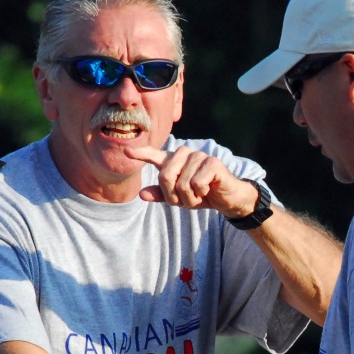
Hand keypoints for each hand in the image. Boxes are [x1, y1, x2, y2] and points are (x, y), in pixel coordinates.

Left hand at [126, 145, 258, 218]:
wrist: (227, 200)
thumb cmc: (201, 196)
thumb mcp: (179, 198)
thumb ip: (161, 195)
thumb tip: (141, 194)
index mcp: (174, 161)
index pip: (154, 156)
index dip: (141, 154)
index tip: (127, 152)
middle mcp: (185, 155)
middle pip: (165, 176)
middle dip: (175, 196)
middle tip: (187, 200)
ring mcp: (199, 156)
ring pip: (182, 183)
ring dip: (190, 198)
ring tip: (199, 195)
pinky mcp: (213, 162)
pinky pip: (196, 183)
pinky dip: (201, 194)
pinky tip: (209, 190)